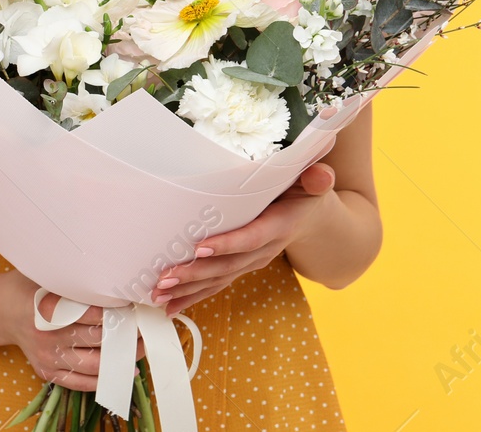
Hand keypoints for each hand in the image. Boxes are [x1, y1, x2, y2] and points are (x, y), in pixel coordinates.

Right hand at [1, 271, 145, 390]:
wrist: (2, 311)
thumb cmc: (30, 287)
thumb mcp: (47, 274)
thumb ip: (73, 277)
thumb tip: (109, 271)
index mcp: (49, 309)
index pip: (93, 314)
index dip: (118, 311)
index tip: (135, 306)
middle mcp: (48, 336)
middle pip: (97, 340)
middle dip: (124, 335)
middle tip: (143, 327)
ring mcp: (48, 358)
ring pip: (92, 364)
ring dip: (119, 359)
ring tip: (138, 350)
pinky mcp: (47, 372)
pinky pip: (78, 381)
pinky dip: (101, 379)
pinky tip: (120, 372)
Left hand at [152, 162, 337, 315]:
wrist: (312, 220)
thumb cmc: (306, 194)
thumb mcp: (314, 183)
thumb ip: (317, 179)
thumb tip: (321, 175)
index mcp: (279, 226)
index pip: (251, 238)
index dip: (227, 244)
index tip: (199, 246)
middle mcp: (264, 250)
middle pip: (228, 265)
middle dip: (195, 274)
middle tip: (166, 277)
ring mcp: (252, 262)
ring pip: (219, 279)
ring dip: (188, 289)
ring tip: (160, 294)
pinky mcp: (241, 267)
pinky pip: (216, 285)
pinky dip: (192, 296)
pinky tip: (170, 305)